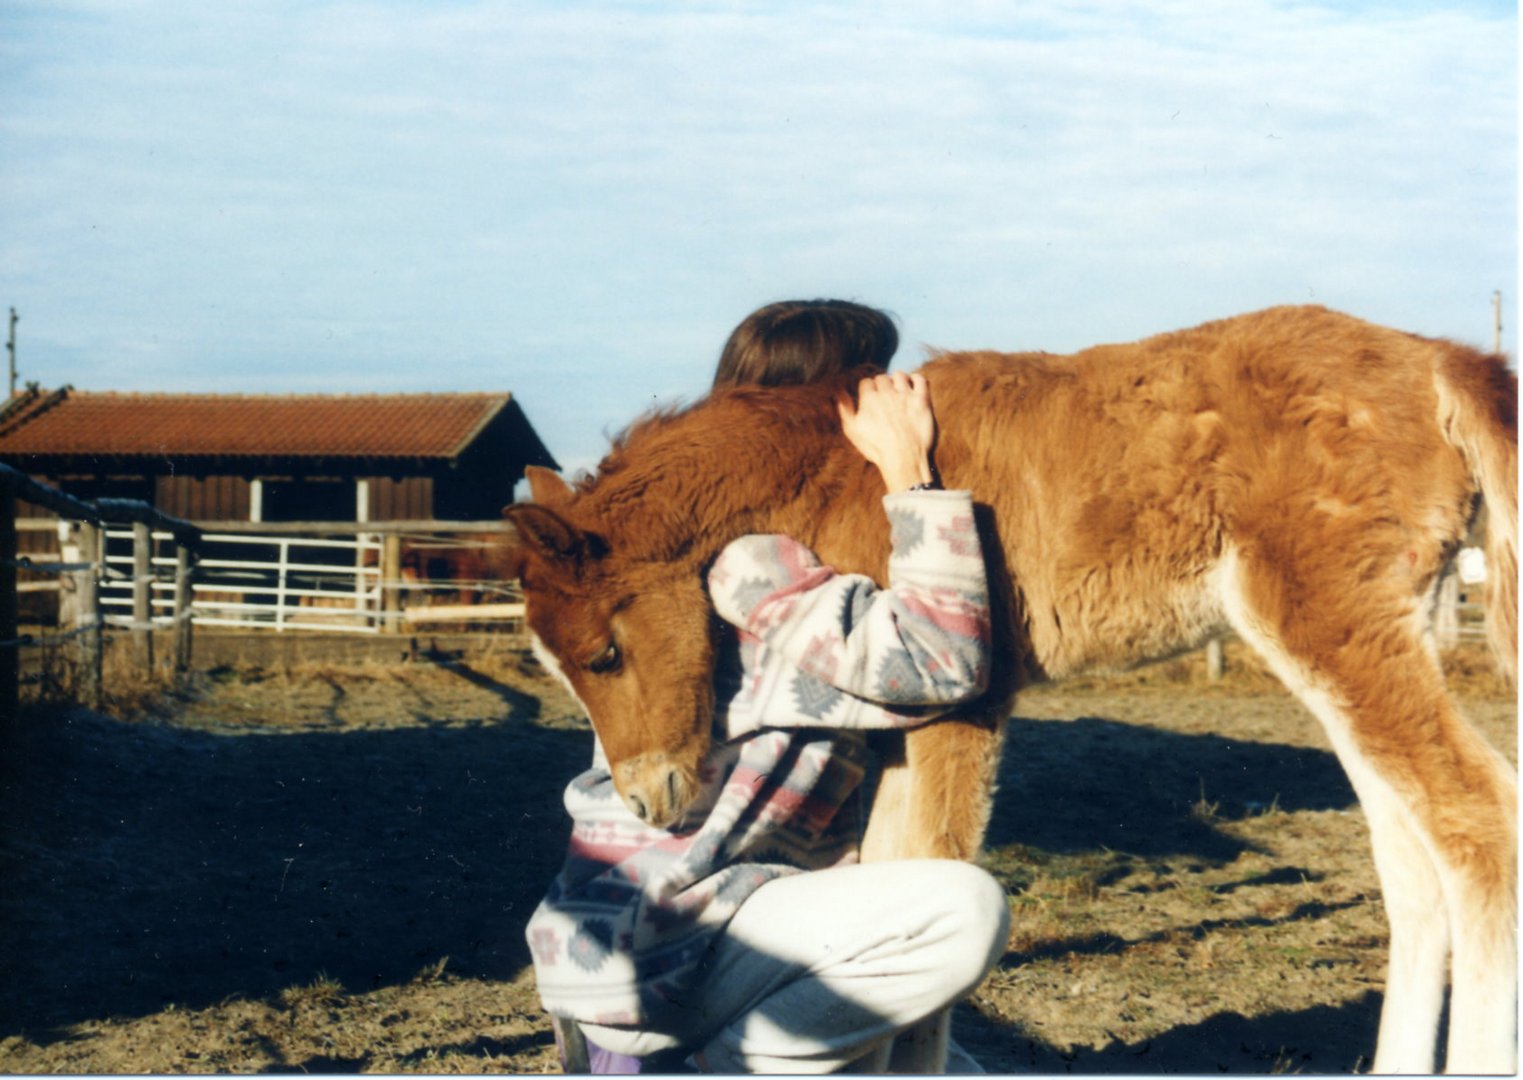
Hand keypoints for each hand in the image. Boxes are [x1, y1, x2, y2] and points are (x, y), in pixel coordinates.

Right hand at [836, 371, 936, 492]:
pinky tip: (914, 386)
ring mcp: (905, 395)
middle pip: (882, 378)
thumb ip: (844, 408)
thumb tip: (838, 391)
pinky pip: (920, 379)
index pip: (866, 382)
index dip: (867, 390)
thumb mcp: (852, 430)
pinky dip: (916, 379)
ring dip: (898, 380)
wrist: (903, 458)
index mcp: (869, 398)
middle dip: (881, 385)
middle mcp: (887, 393)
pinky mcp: (922, 400)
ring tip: (898, 390)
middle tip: (884, 396)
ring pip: (900, 375)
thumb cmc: (876, 447)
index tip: (869, 398)